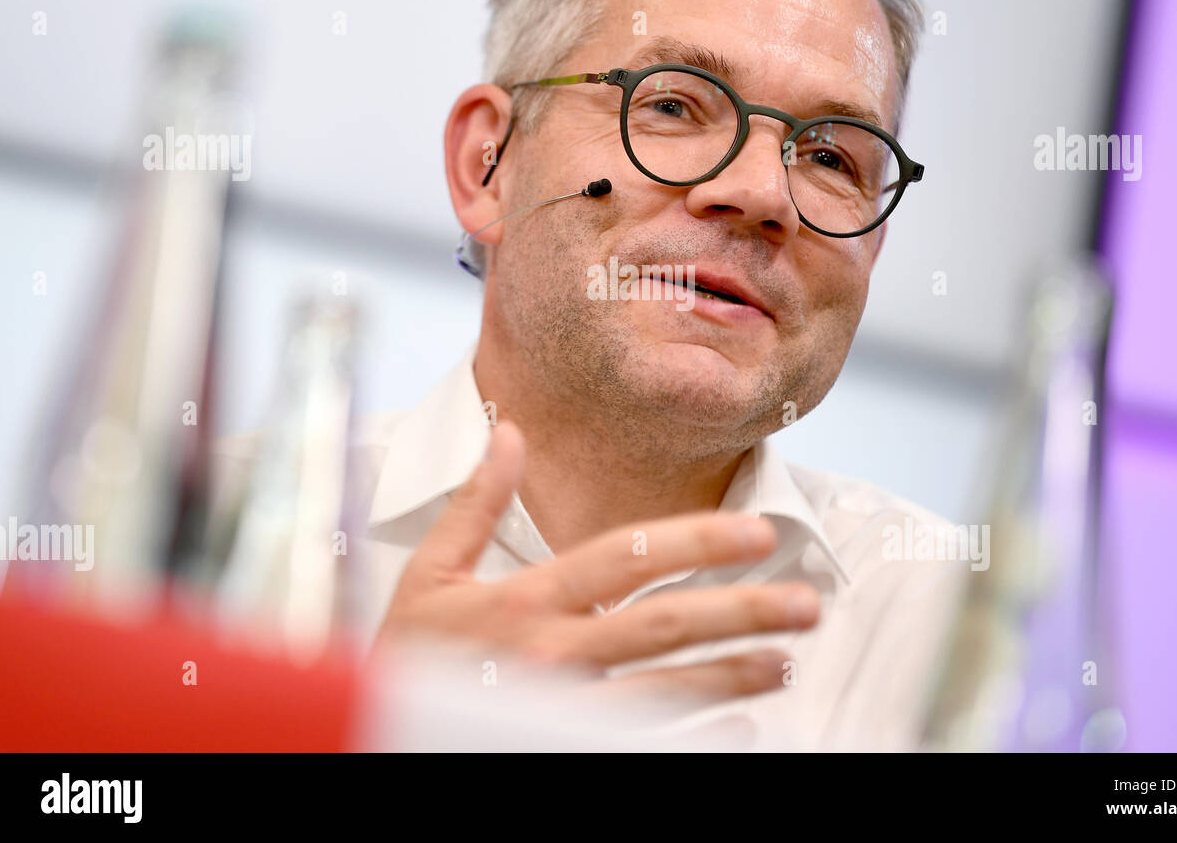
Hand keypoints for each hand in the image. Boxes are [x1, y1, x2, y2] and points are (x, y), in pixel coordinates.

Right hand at [374, 421, 819, 703]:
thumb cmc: (404, 656)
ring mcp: (558, 707)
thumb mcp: (428, 572)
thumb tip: (510, 430)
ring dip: (731, 674)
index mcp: (521, 601)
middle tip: (804, 604)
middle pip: (663, 624)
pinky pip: (641, 741)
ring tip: (785, 661)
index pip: (625, 557)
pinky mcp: (559, 747)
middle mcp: (549, 653)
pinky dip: (695, 735)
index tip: (755, 530)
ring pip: (664, 690)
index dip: (696, 539)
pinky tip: (742, 725)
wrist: (371, 736)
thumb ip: (474, 504)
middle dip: (740, 609)